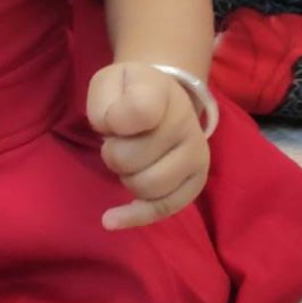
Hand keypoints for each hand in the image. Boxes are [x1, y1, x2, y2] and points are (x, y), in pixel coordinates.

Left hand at [86, 61, 210, 230]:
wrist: (163, 97)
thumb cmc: (128, 92)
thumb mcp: (109, 82)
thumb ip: (104, 102)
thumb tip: (116, 133)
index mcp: (162, 92)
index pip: (138, 111)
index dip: (110, 119)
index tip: (110, 117)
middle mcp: (187, 123)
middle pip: (129, 159)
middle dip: (112, 154)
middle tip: (119, 140)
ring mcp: (197, 155)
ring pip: (144, 187)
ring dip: (126, 177)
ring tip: (131, 158)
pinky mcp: (196, 182)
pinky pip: (163, 209)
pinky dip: (135, 216)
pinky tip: (111, 220)